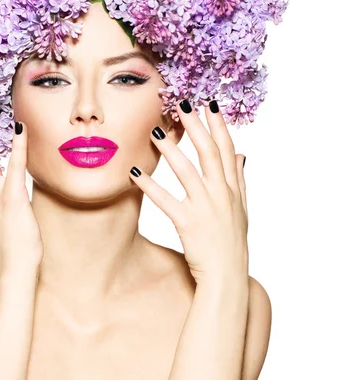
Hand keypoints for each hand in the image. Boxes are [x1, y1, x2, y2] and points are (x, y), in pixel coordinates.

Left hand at [129, 99, 247, 284]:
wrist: (228, 276)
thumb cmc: (231, 242)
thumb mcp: (241, 209)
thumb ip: (240, 180)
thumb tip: (243, 155)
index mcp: (233, 189)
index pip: (226, 150)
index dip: (218, 125)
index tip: (209, 104)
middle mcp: (221, 194)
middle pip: (208, 153)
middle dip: (195, 126)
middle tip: (181, 103)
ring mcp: (205, 208)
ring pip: (186, 172)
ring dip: (170, 149)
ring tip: (155, 130)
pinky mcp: (188, 223)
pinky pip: (165, 201)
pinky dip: (150, 185)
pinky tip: (136, 172)